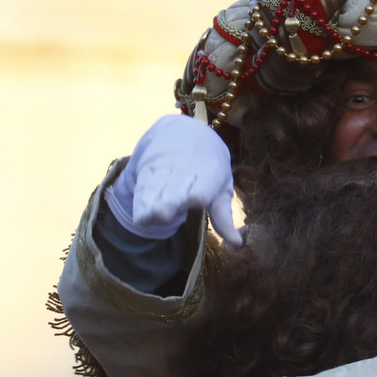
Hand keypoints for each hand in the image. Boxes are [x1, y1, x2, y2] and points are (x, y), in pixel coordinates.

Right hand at [106, 114, 241, 246]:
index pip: (203, 182)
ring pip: (157, 185)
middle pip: (176, 184)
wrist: (184, 132)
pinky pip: (144, 185)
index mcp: (209, 172)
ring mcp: (165, 167)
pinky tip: (141, 217)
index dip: (199, 190)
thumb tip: (236, 244)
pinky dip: (141, 201)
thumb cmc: (209, 167)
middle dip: (170, 198)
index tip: (195, 199)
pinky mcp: (148, 168)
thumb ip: (224, 217)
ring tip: (148, 218)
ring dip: (152, 201)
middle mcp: (185, 168)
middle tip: (165, 213)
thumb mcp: (221, 187)